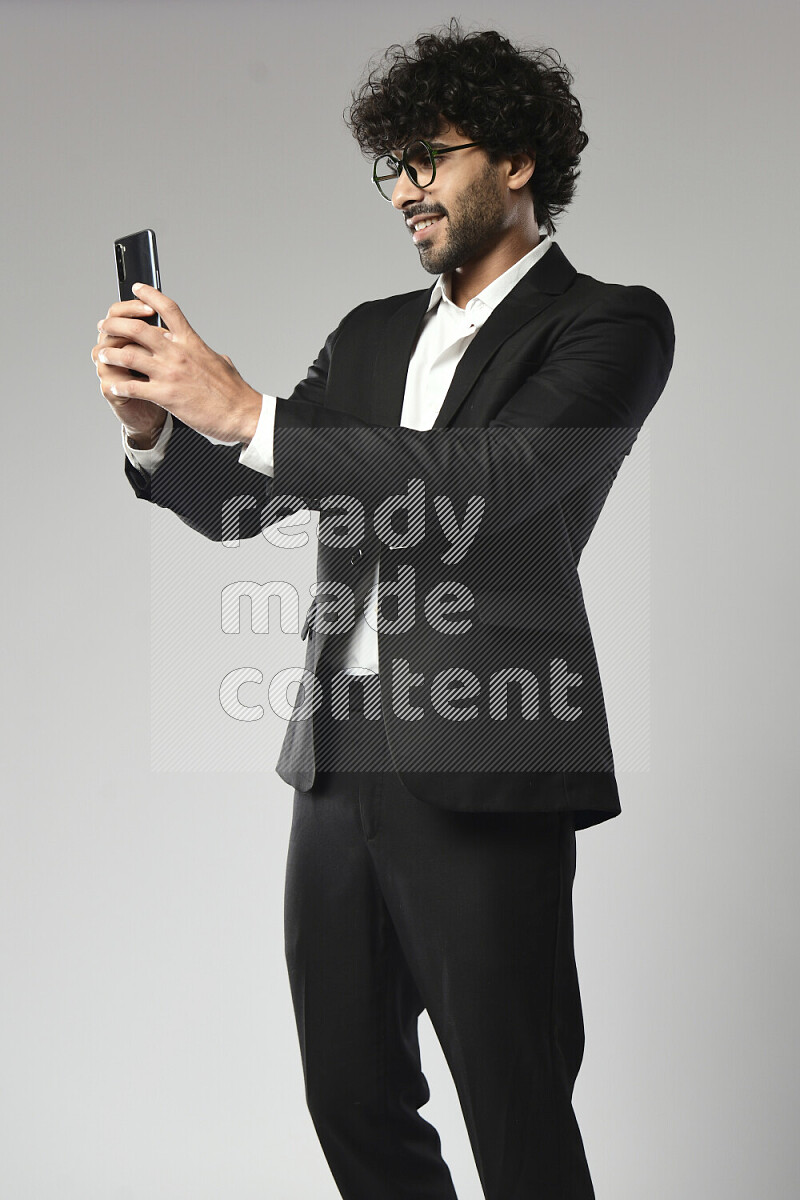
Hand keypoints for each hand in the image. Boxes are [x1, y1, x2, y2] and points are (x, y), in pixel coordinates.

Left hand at [93, 283, 261, 444]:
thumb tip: (207, 350)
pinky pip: (133, 386)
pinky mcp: (165, 395)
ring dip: (110, 353)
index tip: (137, 288)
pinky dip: (119, 385)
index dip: (149, 294)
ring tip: (103, 354)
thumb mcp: (221, 362)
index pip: (167, 308)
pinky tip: (114, 385)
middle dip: (115, 324)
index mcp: (191, 341)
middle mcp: (178, 353)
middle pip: (137, 328)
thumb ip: (206, 352)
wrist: (242, 414)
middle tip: (105, 325)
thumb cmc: (234, 392)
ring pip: (128, 355)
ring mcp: (170, 373)